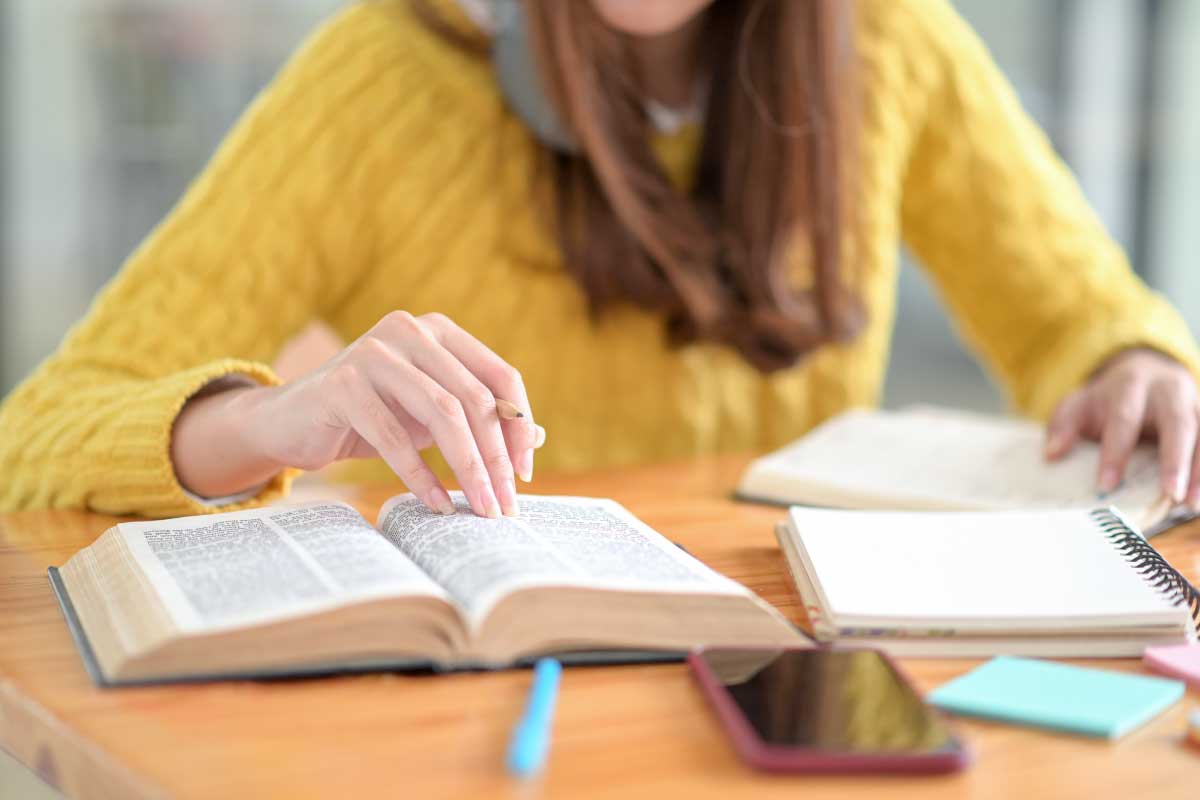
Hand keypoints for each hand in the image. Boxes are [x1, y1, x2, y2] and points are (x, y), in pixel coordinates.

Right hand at [173, 311, 543, 516]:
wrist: (291, 422)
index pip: (500, 376)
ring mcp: (374, 352)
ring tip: (481, 507)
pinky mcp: (343, 384)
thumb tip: (535, 438)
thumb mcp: (430, 416)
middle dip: (497, 457)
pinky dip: (421, 476)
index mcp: (438, 332)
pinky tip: (438, 504)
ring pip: (442, 414)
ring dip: (468, 468)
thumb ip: (478, 419)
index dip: (519, 426)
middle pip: (475, 398)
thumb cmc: (371, 417)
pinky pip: (396, 436)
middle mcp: (410, 331)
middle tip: (506, 503)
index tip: (525, 473)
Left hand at [1045, 348, 1198, 508]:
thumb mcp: (1079, 403)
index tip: (1106, 485)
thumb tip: (1052, 454)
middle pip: (1177, 423)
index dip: (1116, 453)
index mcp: (1131, 385)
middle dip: (1174, 460)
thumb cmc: (1108, 399)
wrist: (1144, 370)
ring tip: (1192, 505)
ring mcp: (1195, 403)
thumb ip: (1063, 425)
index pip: (1124, 419)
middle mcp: (1169, 391)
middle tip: (1170, 494)